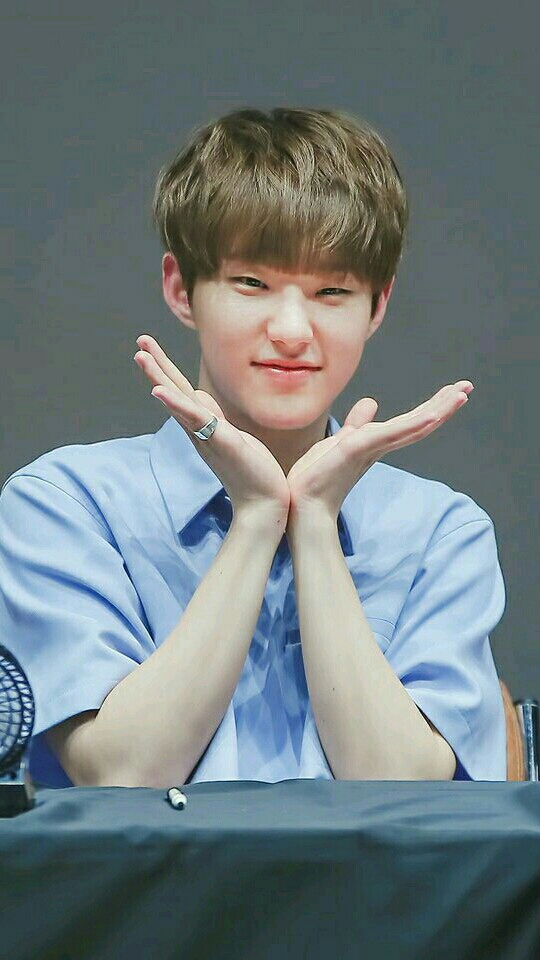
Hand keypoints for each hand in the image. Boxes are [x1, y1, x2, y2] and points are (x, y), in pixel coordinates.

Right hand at [133, 335, 289, 531]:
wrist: (264, 504)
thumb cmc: (253, 472)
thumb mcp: (232, 435)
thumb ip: (214, 417)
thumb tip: (201, 395)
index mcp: (203, 426)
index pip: (181, 392)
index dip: (166, 369)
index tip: (150, 348)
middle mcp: (199, 430)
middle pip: (173, 391)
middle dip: (157, 366)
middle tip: (140, 340)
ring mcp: (206, 435)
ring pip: (178, 400)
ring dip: (158, 377)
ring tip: (141, 356)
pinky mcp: (220, 441)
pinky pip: (194, 418)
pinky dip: (175, 404)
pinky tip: (159, 391)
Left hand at [285, 381, 474, 533]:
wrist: (301, 504)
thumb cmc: (316, 478)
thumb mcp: (339, 442)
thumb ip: (357, 424)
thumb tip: (371, 403)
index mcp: (376, 444)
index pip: (410, 422)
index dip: (432, 406)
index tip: (453, 390)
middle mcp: (380, 447)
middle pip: (419, 423)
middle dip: (443, 404)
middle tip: (467, 386)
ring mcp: (373, 448)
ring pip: (413, 426)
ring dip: (439, 410)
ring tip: (461, 393)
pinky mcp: (360, 448)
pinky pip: (392, 433)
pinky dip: (414, 423)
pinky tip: (433, 414)